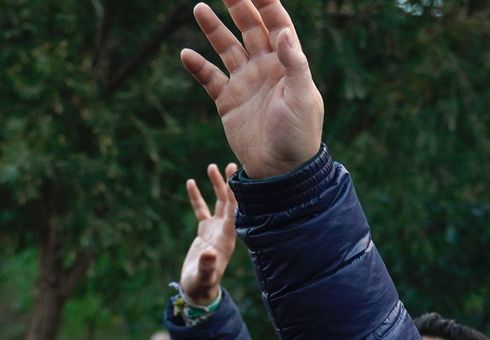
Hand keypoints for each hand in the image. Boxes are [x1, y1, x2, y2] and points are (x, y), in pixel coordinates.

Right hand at [181, 0, 324, 179]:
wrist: (281, 172)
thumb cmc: (299, 135)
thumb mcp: (303, 97)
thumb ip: (294, 63)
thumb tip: (283, 32)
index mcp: (286, 63)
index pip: (276, 23)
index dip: (265, 3)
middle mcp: (265, 68)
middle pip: (250, 28)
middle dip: (238, 7)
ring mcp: (245, 83)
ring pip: (227, 48)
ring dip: (214, 30)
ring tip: (199, 9)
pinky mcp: (228, 102)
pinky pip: (210, 79)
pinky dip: (198, 67)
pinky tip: (186, 54)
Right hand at [181, 162, 240, 306]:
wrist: (198, 289)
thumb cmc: (202, 284)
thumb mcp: (204, 276)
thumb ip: (207, 265)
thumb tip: (209, 254)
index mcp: (228, 238)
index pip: (235, 212)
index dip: (237, 195)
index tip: (238, 178)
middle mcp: (225, 231)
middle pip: (230, 203)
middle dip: (231, 185)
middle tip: (231, 165)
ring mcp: (215, 230)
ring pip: (218, 203)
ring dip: (217, 186)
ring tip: (213, 167)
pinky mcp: (205, 231)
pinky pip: (201, 210)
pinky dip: (197, 197)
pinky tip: (191, 182)